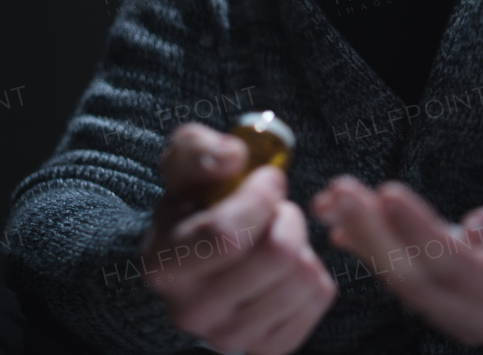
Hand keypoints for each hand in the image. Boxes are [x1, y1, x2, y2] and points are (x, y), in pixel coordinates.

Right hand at [142, 122, 336, 354]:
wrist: (202, 250)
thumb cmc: (196, 199)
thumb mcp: (186, 159)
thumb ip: (200, 148)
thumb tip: (231, 158)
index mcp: (163, 265)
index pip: (227, 235)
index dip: (261, 197)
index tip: (268, 179)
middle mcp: (190, 312)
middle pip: (275, 256)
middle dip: (288, 217)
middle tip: (278, 209)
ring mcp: (228, 337)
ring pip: (302, 276)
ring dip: (302, 243)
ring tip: (279, 235)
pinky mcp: (266, 347)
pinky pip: (319, 297)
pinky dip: (315, 270)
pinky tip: (289, 265)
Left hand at [311, 177, 482, 350]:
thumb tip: (479, 229)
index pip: (460, 268)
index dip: (420, 232)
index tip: (388, 192)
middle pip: (421, 281)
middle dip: (376, 233)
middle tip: (344, 191)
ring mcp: (463, 320)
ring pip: (404, 284)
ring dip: (365, 239)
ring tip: (335, 198)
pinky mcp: (444, 308)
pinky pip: (401, 283)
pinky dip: (369, 251)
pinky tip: (341, 223)